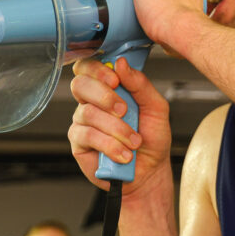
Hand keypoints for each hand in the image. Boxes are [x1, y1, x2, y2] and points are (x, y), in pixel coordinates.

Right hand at [68, 55, 171, 193]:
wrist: (149, 171)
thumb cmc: (151, 138)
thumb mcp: (156, 108)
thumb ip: (140, 84)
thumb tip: (121, 63)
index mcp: (108, 89)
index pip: (90, 67)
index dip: (98, 70)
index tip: (115, 80)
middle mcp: (91, 102)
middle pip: (80, 85)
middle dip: (104, 96)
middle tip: (124, 110)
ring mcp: (82, 122)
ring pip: (88, 113)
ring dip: (116, 128)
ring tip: (134, 141)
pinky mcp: (78, 143)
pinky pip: (88, 136)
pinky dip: (110, 145)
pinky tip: (124, 154)